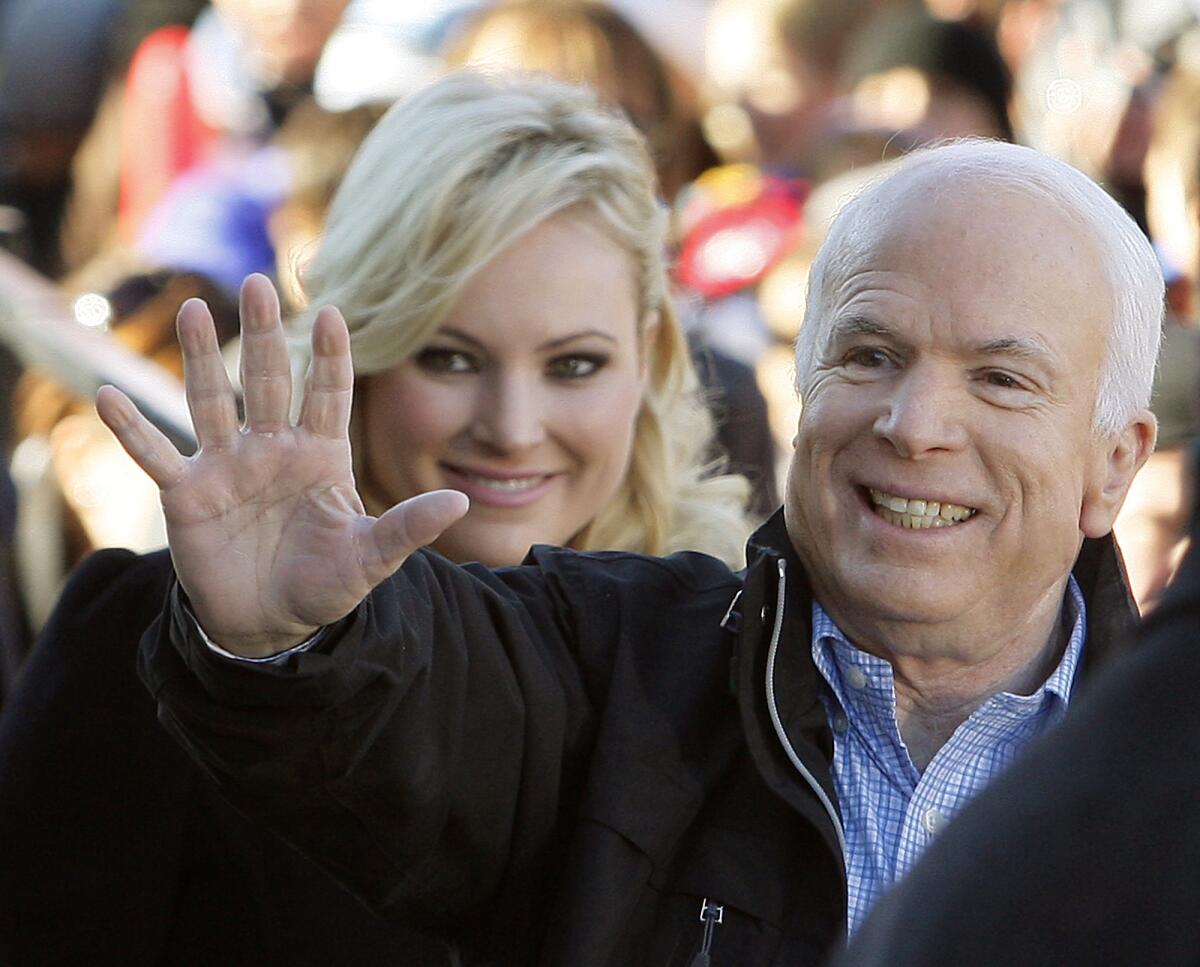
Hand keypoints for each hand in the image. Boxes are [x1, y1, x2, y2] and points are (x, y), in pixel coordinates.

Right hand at [97, 274, 468, 656]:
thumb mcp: (371, 557)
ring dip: (202, 357)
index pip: (329, 393)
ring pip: (211, 401)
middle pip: (269, 380)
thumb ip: (408, 528)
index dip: (331, 356)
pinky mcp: (187, 494)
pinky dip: (131, 430)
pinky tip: (106, 396)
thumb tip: (461, 504)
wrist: (272, 624)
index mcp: (322, 455)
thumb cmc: (325, 584)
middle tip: (259, 281)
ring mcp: (227, 466)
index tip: (334, 312)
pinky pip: (155, 455)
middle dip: (266, 333)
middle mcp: (273, 448)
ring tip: (195, 310)